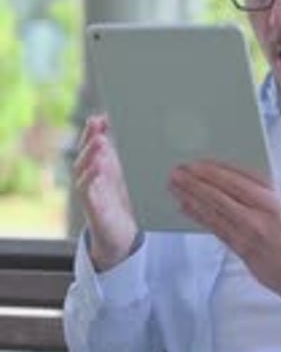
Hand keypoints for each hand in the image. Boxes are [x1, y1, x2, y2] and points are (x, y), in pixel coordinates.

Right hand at [74, 114, 137, 270]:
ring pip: (81, 168)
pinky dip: (90, 176)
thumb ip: (121, 156)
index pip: (92, 144)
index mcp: (98, 167)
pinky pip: (86, 189)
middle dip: (89, 137)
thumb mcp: (123, 176)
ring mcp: (87, 191)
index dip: (94, 130)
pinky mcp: (90, 207)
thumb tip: (127, 133)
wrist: (119, 236)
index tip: (100, 116)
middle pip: (84, 152)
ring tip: (100, 141)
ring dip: (90, 153)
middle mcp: (88, 176)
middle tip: (97, 123)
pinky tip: (97, 166)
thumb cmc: (120, 203)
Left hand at [169, 160, 280, 311]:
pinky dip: (200, 217)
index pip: (240, 181)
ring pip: (214, 211)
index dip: (216, 171)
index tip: (199, 163)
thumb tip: (252, 193)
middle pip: (221, 194)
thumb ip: (274, 202)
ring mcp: (249, 236)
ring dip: (192, 197)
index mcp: (276, 205)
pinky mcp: (243, 252)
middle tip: (178, 171)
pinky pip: (217, 230)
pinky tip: (187, 209)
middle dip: (197, 182)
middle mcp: (260, 218)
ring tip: (175, 186)